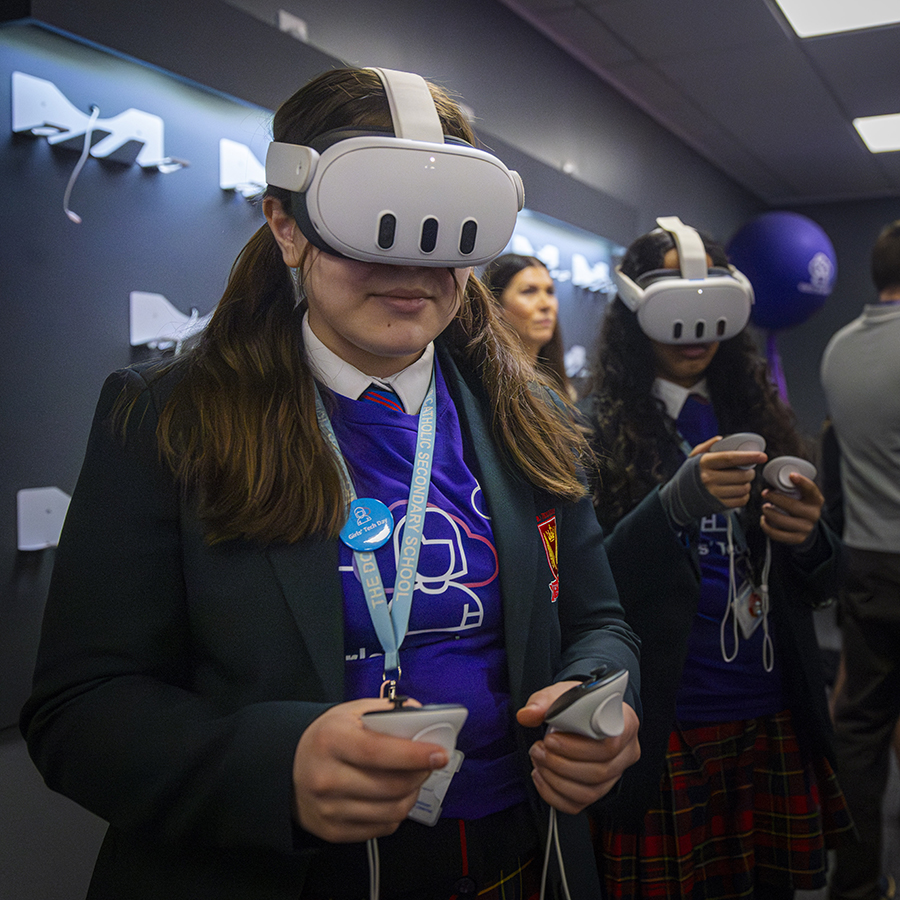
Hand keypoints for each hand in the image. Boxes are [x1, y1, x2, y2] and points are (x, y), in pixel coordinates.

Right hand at [292, 697, 447, 842]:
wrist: (289, 767)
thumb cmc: (328, 736)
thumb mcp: (351, 712)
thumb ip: (387, 712)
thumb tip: (422, 717)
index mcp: (331, 740)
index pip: (379, 751)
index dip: (413, 754)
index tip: (439, 754)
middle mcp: (326, 777)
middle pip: (390, 785)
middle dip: (420, 775)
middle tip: (429, 764)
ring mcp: (328, 808)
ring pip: (391, 811)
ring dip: (412, 795)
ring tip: (413, 780)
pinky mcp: (333, 830)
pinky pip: (381, 828)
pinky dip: (397, 813)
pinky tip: (394, 796)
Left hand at [516, 682, 640, 814]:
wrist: (580, 713)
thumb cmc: (578, 704)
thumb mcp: (563, 693)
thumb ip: (545, 702)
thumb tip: (527, 715)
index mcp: (626, 723)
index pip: (609, 744)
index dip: (577, 747)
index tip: (550, 739)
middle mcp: (626, 751)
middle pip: (599, 771)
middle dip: (560, 764)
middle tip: (539, 749)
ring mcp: (615, 774)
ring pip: (589, 792)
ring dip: (556, 780)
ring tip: (539, 760)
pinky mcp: (600, 789)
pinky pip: (578, 804)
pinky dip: (554, 795)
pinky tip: (542, 776)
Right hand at [694, 436, 766, 508]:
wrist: (678, 498)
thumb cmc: (689, 475)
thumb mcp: (693, 458)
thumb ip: (707, 446)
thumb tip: (721, 439)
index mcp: (704, 463)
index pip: (730, 458)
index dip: (748, 456)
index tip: (762, 456)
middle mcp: (708, 479)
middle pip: (741, 475)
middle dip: (749, 472)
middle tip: (746, 470)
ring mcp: (713, 493)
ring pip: (743, 488)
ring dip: (747, 484)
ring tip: (740, 481)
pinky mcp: (718, 505)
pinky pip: (741, 501)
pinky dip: (744, 496)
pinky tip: (737, 491)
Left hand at [760, 473, 822, 544]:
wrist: (806, 527)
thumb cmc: (798, 505)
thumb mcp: (801, 495)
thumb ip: (792, 487)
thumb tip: (773, 477)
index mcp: (816, 500)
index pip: (811, 490)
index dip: (802, 482)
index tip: (791, 475)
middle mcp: (814, 514)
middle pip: (793, 506)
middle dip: (775, 499)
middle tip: (764, 493)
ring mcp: (806, 528)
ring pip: (783, 521)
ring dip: (769, 513)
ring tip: (765, 508)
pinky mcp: (797, 538)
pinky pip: (778, 534)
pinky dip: (767, 527)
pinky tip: (764, 520)